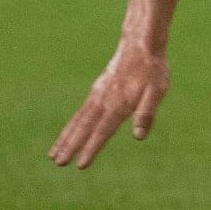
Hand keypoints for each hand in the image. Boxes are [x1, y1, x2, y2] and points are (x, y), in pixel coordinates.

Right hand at [49, 40, 169, 168]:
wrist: (141, 44)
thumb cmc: (152, 70)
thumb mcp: (157, 91)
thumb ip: (146, 113)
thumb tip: (138, 137)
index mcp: (118, 105)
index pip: (102, 132)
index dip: (91, 149)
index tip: (80, 165)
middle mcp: (103, 101)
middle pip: (84, 128)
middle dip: (70, 146)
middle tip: (57, 163)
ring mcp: (97, 94)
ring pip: (78, 120)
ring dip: (65, 138)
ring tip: (53, 154)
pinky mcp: (97, 90)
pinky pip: (81, 111)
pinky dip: (72, 124)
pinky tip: (67, 133)